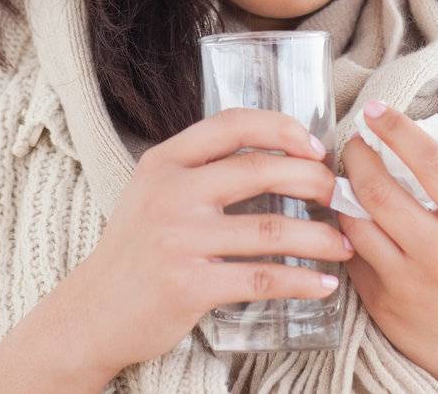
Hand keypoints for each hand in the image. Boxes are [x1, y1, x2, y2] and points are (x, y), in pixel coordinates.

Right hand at [55, 107, 352, 378]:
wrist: (92, 313)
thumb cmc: (135, 251)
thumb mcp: (153, 192)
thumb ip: (199, 171)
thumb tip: (276, 157)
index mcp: (164, 161)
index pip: (232, 124)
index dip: (282, 128)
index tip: (316, 146)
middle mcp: (170, 192)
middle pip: (260, 171)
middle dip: (313, 180)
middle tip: (338, 195)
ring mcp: (179, 239)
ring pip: (271, 230)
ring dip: (320, 237)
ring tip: (346, 244)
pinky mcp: (190, 284)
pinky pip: (262, 278)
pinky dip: (302, 281)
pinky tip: (324, 284)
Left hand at [339, 101, 437, 393]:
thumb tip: (418, 144)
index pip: (429, 162)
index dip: (396, 129)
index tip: (375, 110)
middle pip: (377, 189)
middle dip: (355, 155)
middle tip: (354, 143)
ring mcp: (408, 284)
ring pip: (353, 222)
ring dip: (342, 191)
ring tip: (346, 178)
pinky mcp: (384, 308)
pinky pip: (353, 257)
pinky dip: (349, 232)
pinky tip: (354, 219)